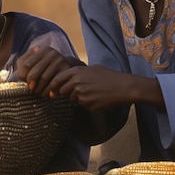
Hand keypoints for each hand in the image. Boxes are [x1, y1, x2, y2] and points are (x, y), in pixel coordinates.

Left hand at [16, 46, 84, 95]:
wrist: (68, 67)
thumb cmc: (47, 66)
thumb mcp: (36, 61)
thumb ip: (24, 65)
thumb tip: (21, 76)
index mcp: (41, 49)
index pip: (26, 64)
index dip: (23, 75)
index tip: (25, 82)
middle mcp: (51, 53)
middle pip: (34, 73)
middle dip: (31, 84)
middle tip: (31, 90)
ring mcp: (60, 60)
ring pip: (44, 79)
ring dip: (39, 89)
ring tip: (39, 93)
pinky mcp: (67, 70)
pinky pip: (54, 83)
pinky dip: (49, 91)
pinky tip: (49, 94)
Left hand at [48, 65, 164, 110]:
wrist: (121, 87)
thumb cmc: (108, 76)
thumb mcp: (91, 69)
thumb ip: (77, 73)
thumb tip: (66, 78)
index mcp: (76, 72)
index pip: (57, 80)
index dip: (53, 85)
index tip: (52, 90)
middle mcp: (76, 83)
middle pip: (62, 91)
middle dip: (66, 93)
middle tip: (76, 91)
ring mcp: (81, 95)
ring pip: (72, 99)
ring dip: (77, 98)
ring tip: (91, 92)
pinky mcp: (87, 104)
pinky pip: (81, 105)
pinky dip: (86, 103)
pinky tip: (96, 97)